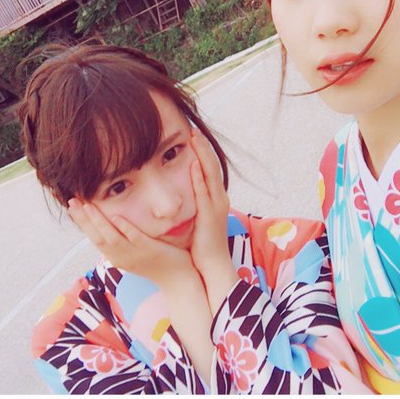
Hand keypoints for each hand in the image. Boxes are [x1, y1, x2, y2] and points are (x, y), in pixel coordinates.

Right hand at [68, 198, 194, 287]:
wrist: (178, 280)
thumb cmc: (157, 264)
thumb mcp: (133, 254)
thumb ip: (122, 241)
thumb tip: (112, 224)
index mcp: (116, 257)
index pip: (93, 238)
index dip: (82, 222)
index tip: (72, 206)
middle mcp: (121, 257)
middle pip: (96, 237)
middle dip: (83, 219)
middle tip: (71, 201)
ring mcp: (135, 254)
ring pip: (112, 237)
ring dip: (99, 221)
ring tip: (88, 206)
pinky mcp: (150, 250)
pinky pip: (135, 238)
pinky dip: (125, 228)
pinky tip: (117, 217)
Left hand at [189, 129, 238, 309]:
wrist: (212, 267)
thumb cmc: (202, 247)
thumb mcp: (197, 221)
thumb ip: (192, 207)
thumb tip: (181, 197)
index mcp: (214, 200)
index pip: (209, 172)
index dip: (202, 154)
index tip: (194, 138)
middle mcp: (218, 200)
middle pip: (212, 168)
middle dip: (203, 149)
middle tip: (194, 131)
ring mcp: (216, 207)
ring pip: (210, 175)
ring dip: (202, 156)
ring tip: (195, 139)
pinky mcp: (209, 216)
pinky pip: (203, 193)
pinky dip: (199, 178)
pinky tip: (193, 165)